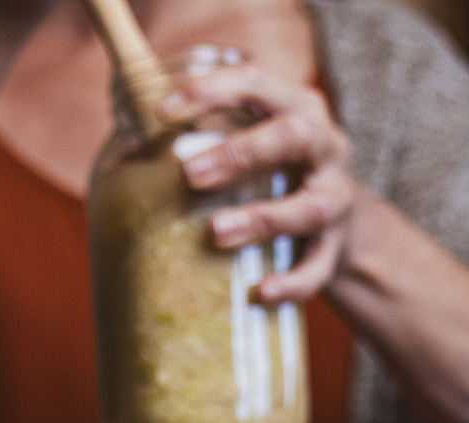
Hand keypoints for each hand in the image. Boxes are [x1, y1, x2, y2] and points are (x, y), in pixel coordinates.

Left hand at [161, 65, 358, 304]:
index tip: (161, 111)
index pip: (255, 83)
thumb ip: (205, 140)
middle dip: (240, 152)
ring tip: (216, 232)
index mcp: (296, 108)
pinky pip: (319, 267)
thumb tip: (122, 155)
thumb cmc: (276, 177)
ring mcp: (337, 198)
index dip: (209, 91)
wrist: (346, 229)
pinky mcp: (337, 247)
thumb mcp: (252, 146)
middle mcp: (325, 146)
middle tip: (190, 175)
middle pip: (292, 135)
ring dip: (262, 218)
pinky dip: (292, 282)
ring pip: (309, 206)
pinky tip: (261, 292)